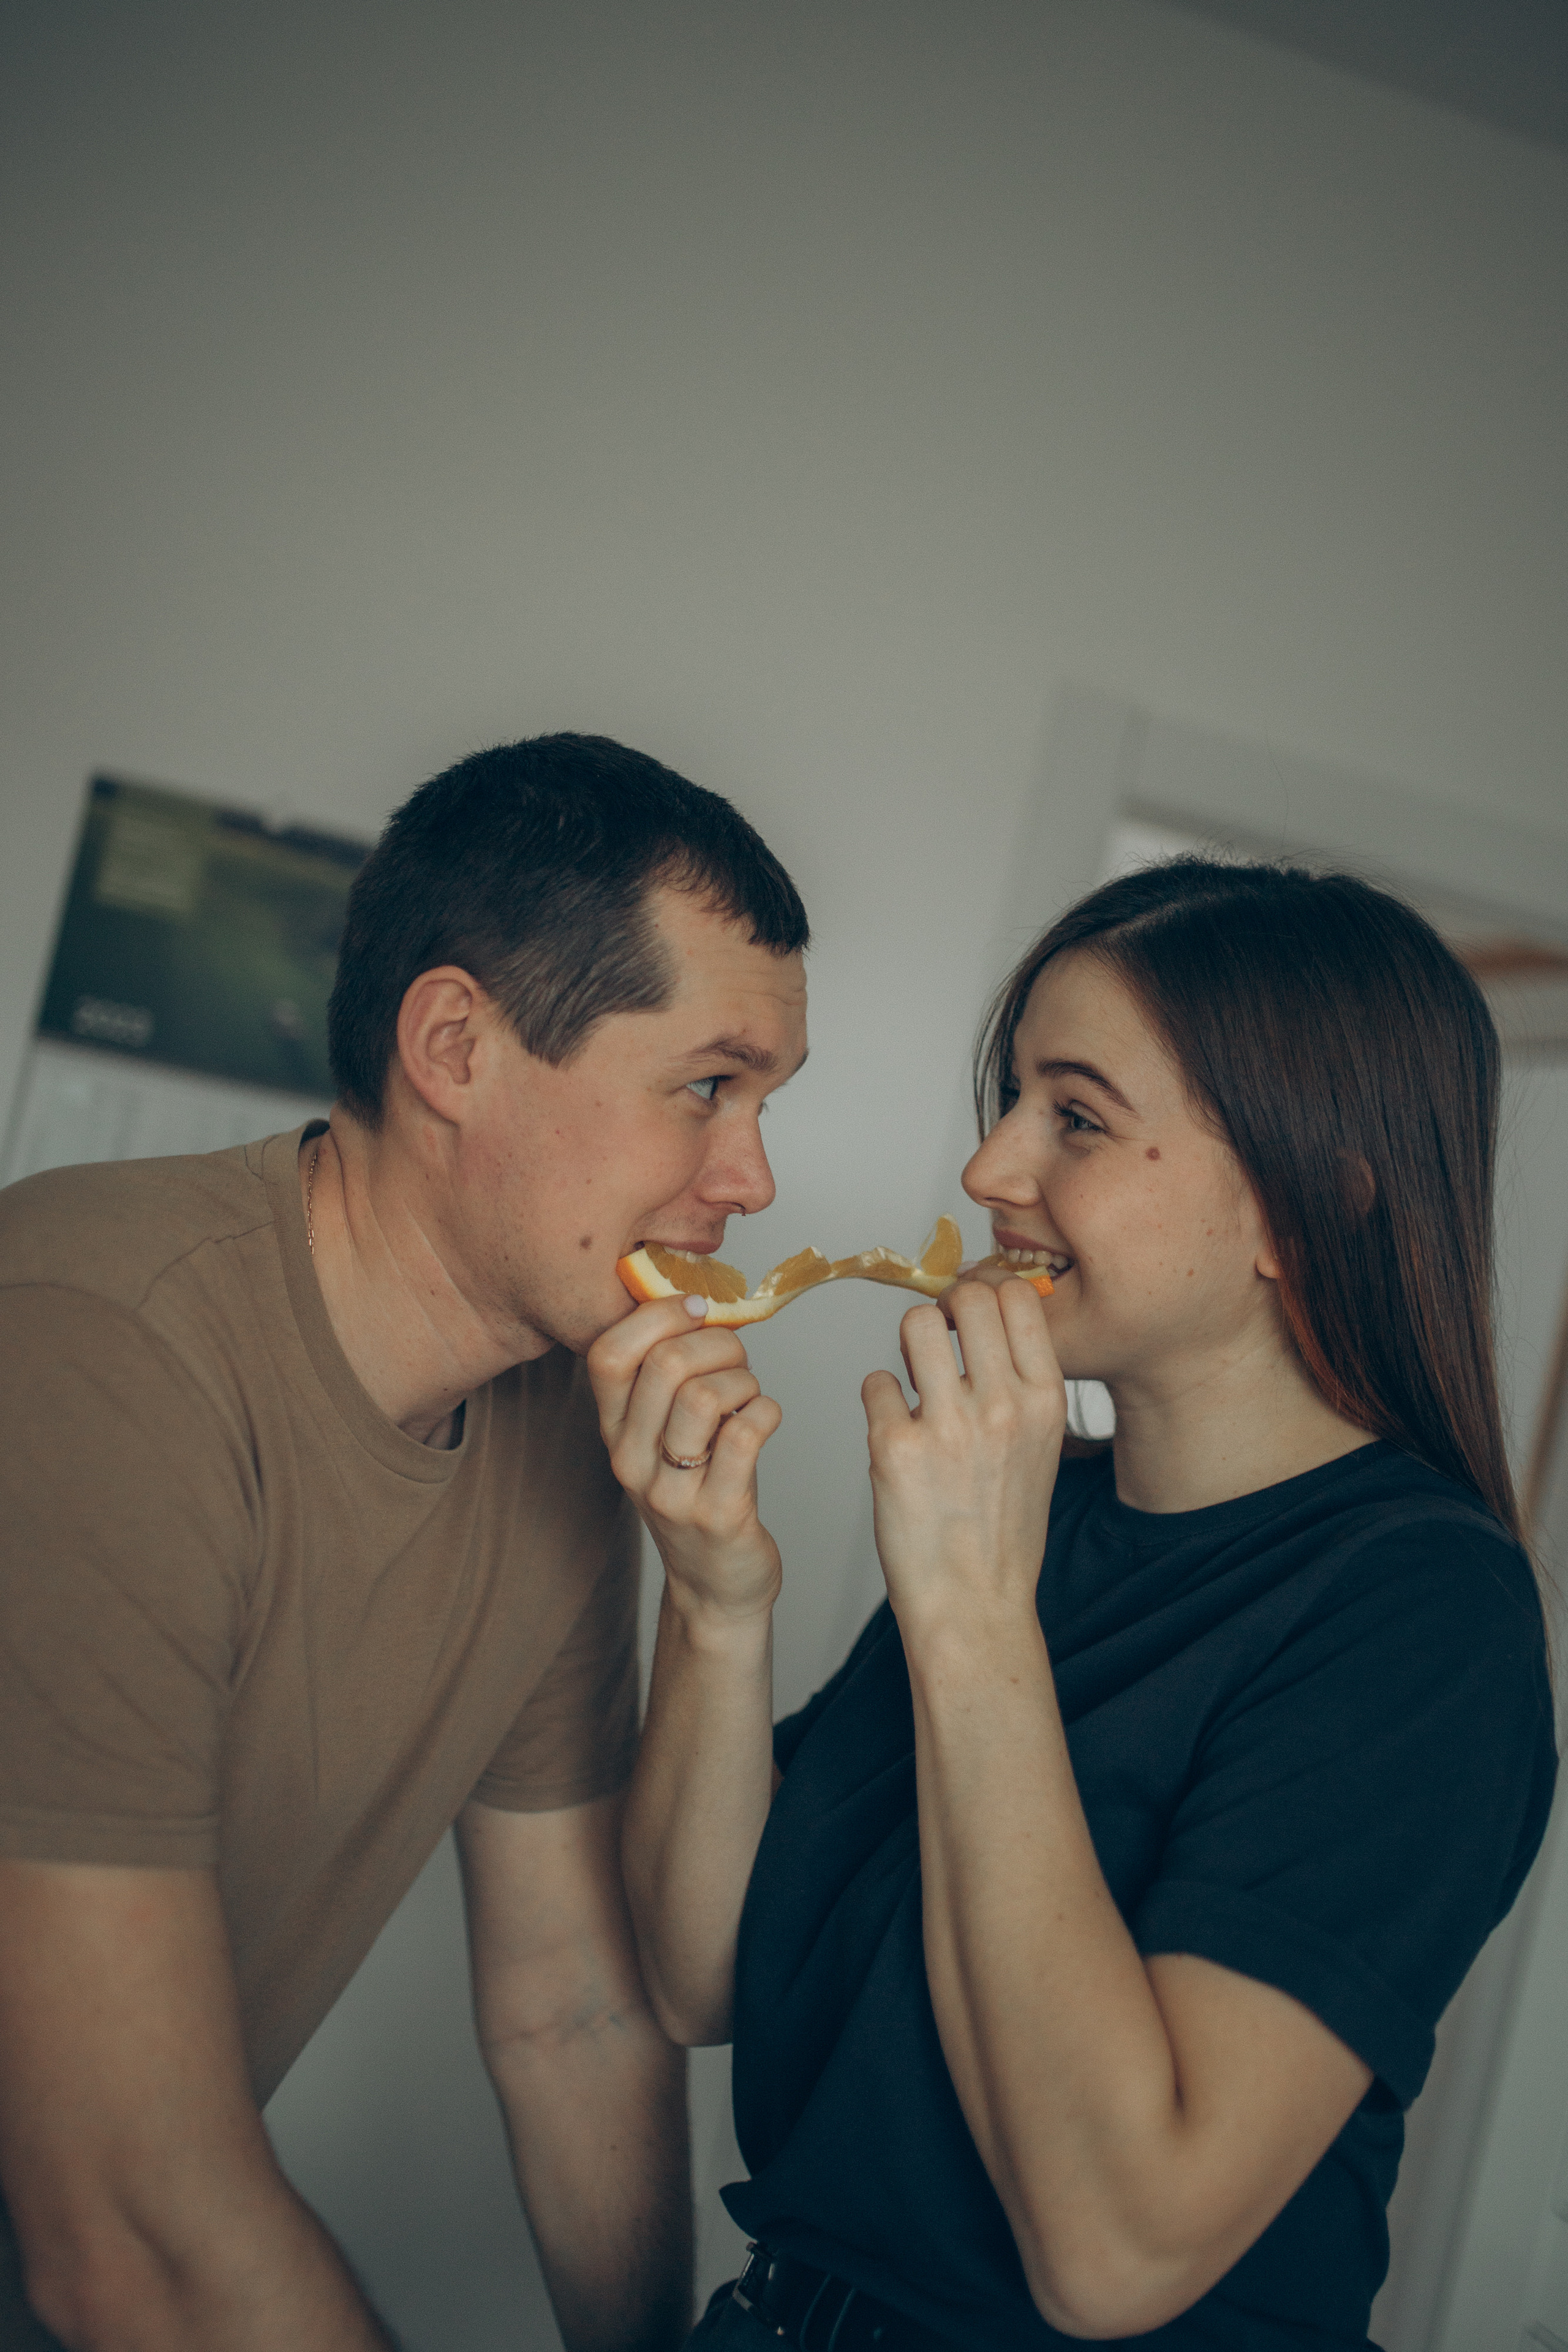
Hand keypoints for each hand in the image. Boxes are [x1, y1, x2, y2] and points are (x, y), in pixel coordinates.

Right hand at [587, 1298, 783, 1624]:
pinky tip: (765, 1420)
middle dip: (717, 1343)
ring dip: (744, 1381)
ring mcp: (672, 1491)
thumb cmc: (698, 1492)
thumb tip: (695, 1304)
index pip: (606, 1352)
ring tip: (749, 1396)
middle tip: (737, 1359)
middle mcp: (631, 1459)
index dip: (655, 1315)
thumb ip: (665, 1378)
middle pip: (664, 1366)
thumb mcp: (662, 1436)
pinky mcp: (718, 1514)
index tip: (695, 1311)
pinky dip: (766, 1412)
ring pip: (706, 1396)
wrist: (713, 1586)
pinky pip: (746, 1436)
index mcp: (613, 1430)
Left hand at [862, 1275, 1065, 1633]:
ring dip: (911, 1344)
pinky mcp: (895, 1448)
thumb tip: (989, 1316)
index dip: (988, 1289)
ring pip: (916, 1324)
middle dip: (947, 1305)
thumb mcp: (1039, 1446)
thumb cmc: (1003, 1527)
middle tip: (939, 1333)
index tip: (973, 1304)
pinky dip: (881, 1400)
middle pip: (969, 1297)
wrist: (975, 1603)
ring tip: (918, 1380)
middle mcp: (1003, 1405)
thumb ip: (1020, 1383)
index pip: (1017, 1300)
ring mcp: (948, 1425)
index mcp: (1045, 1401)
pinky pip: (876, 1383)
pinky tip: (896, 1432)